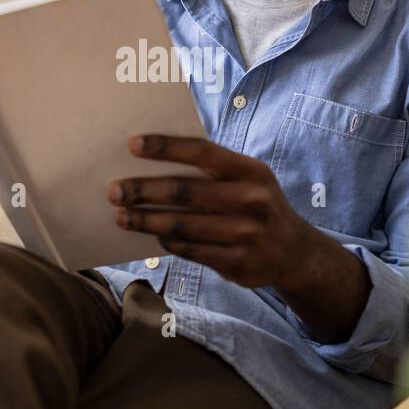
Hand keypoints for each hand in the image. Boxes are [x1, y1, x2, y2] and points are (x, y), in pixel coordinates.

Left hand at [107, 134, 370, 341]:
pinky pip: (190, 250)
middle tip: (114, 190)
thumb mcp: (249, 179)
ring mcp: (246, 235)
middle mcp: (251, 201)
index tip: (133, 145)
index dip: (166, 147)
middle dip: (143, 190)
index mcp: (251, 171)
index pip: (202, 152)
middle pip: (185, 192)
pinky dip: (167, 241)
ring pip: (182, 226)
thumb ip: (213, 170)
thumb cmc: (257, 204)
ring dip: (146, 221)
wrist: (294, 252)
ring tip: (121, 217)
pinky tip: (151, 235)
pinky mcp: (238, 263)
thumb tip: (154, 162)